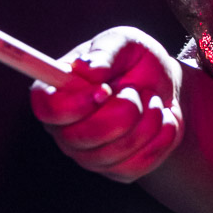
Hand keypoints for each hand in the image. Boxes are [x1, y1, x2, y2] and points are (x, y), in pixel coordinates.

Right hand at [30, 26, 182, 182]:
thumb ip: (106, 51)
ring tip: (153, 100)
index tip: (105, 90)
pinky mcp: (116, 171)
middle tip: (137, 92)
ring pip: (111, 155)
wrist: (165, 87)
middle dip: (120, 113)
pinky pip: (135, 166)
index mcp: (56, 92)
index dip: (75, 104)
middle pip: (78, 138)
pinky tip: (164, 120)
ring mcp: (88, 155)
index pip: (47, 109)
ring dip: (145, 122)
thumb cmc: (135, 60)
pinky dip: (159, 139)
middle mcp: (64, 129)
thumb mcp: (125, 42)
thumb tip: (87, 69)